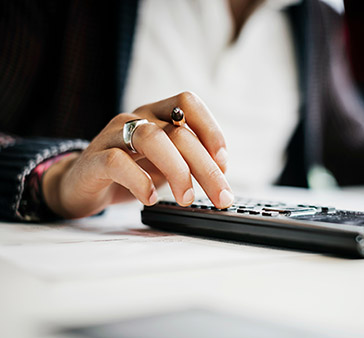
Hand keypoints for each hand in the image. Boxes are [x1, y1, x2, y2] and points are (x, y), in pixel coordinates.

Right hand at [42, 92, 232, 218]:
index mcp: (156, 115)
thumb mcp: (165, 163)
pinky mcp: (93, 159)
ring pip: (151, 138)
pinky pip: (117, 162)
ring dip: (177, 171)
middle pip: (177, 132)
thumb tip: (221, 171)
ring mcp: (112, 136)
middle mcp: (136, 119)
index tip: (224, 162)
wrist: (81, 185)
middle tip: (220, 197)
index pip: (188, 104)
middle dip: (205, 167)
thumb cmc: (129, 172)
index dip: (210, 129)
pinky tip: (150, 198)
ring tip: (186, 198)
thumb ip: (189, 160)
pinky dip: (140, 182)